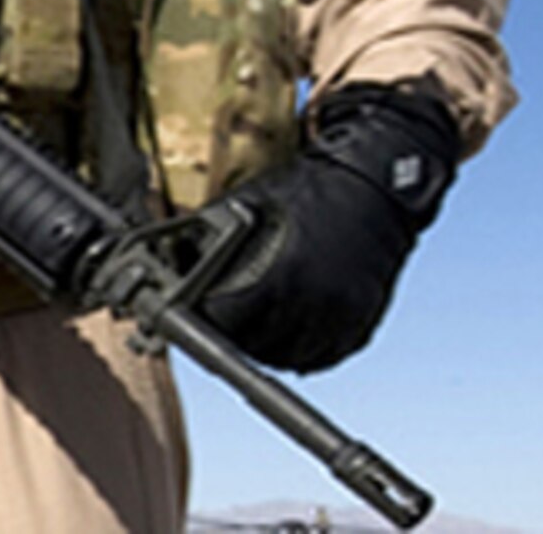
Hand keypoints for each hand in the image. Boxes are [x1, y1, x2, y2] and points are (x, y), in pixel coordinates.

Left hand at [198, 80, 459, 372]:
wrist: (371, 185)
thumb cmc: (303, 189)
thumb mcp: (245, 204)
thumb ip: (206, 237)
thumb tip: (171, 261)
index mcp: (284, 277)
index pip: (226, 323)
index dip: (204, 318)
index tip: (195, 311)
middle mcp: (316, 305)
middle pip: (254, 346)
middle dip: (231, 332)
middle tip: (220, 315)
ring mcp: (343, 319)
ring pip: (287, 358)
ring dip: (264, 345)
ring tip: (250, 321)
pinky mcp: (360, 326)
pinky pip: (320, 356)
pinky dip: (298, 347)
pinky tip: (284, 327)